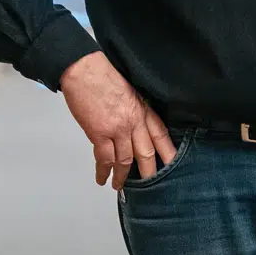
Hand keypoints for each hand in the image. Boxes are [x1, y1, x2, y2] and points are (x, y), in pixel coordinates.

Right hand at [59, 51, 176, 189]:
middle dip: (148, 172)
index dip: (167, 151)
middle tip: (149, 185)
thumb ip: (132, 109)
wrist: (84, 69)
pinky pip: (104, 159)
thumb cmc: (101, 74)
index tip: (172, 164)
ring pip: (125, 161)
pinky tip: (102, 178)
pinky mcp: (99, 133)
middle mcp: (133, 121)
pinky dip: (103, 172)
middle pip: (146, 153)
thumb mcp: (128, 89)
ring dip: (122, 176)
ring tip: (120, 186)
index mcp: (142, 108)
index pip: (160, 134)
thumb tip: (130, 125)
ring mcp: (117, 129)